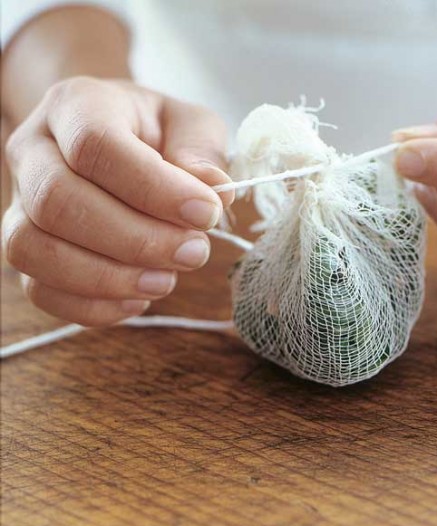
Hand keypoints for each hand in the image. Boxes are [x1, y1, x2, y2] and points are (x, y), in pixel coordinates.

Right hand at [2, 77, 233, 325]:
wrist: (118, 142)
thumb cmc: (156, 134)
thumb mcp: (191, 124)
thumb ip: (202, 151)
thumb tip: (213, 191)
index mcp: (77, 106)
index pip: (96, 146)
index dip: (153, 188)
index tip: (205, 213)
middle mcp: (34, 151)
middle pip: (57, 202)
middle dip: (135, 241)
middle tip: (193, 253)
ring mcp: (20, 203)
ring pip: (32, 249)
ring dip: (107, 278)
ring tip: (166, 281)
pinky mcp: (26, 248)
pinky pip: (38, 289)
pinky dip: (92, 306)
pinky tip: (138, 299)